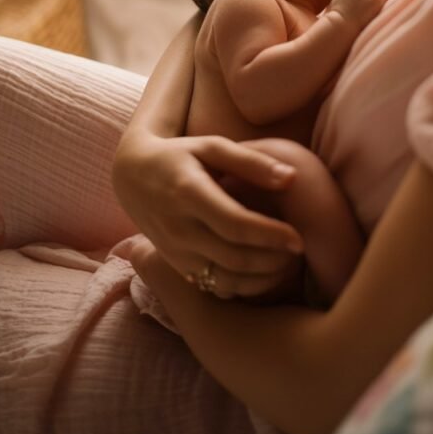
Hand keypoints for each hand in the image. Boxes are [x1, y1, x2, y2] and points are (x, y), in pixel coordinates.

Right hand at [113, 132, 302, 296]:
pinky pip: (212, 286)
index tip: (298, 238)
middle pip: (233, 256)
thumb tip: (292, 177)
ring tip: (288, 265)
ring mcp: (174, 251)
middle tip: (299, 252)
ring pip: (224, 279)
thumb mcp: (212, 147)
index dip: (270, 235)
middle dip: (272, 260)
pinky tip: (265, 275)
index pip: (235, 224)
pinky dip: (242, 287)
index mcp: (189, 193)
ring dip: (261, 279)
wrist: (133, 175)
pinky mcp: (176, 264)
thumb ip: (251, 162)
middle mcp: (178, 228)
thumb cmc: (181, 155)